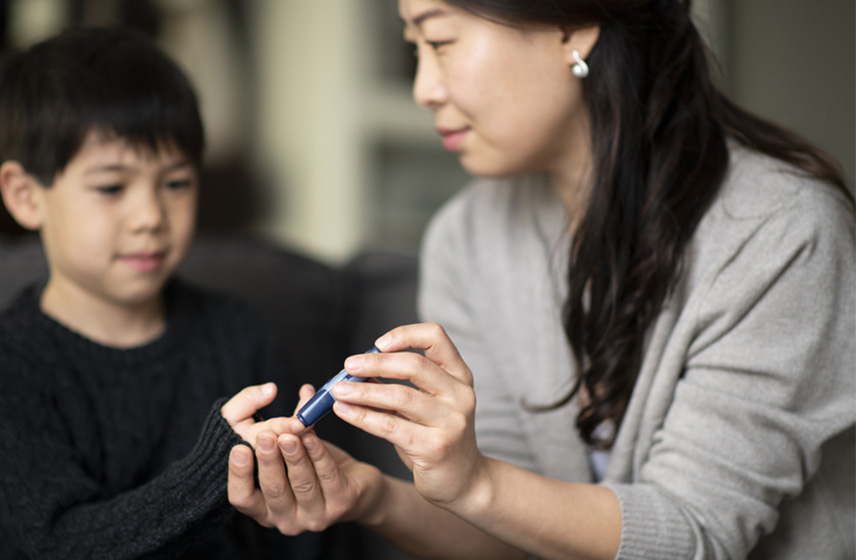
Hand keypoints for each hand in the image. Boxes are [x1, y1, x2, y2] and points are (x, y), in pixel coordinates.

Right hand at [228, 384, 384, 534]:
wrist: (357, 483)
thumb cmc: (315, 465)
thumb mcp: (290, 447)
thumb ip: (279, 423)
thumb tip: (274, 389)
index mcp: (265, 508)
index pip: (242, 499)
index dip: (239, 475)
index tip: (239, 448)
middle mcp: (285, 519)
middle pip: (273, 490)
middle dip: (268, 460)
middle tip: (266, 436)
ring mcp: (314, 517)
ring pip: (302, 484)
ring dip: (294, 456)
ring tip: (290, 434)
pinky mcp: (340, 506)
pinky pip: (327, 477)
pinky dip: (319, 455)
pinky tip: (313, 437)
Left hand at [330, 323, 485, 510]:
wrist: (463, 482)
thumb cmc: (437, 438)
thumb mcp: (425, 405)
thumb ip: (398, 385)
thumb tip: (356, 370)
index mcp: (459, 376)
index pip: (436, 337)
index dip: (404, 334)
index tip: (377, 344)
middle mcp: (460, 394)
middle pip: (415, 364)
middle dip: (376, 363)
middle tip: (348, 366)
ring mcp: (451, 421)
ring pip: (400, 395)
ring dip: (363, 391)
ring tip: (338, 390)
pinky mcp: (436, 446)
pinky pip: (391, 426)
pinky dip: (363, 416)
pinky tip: (345, 412)